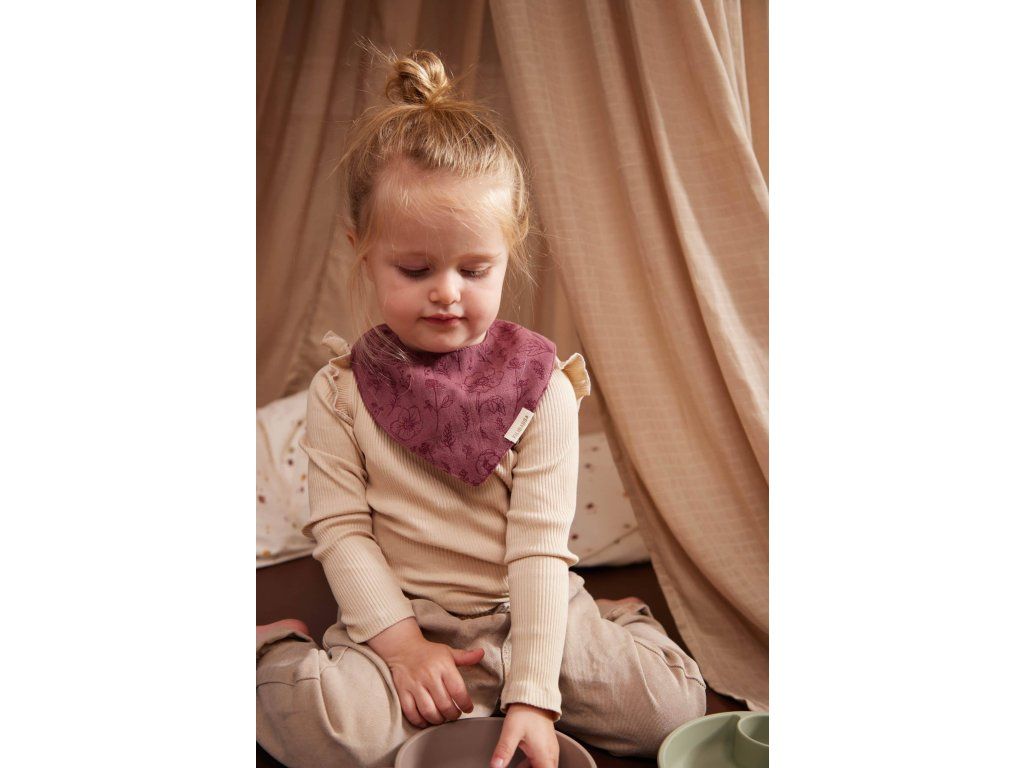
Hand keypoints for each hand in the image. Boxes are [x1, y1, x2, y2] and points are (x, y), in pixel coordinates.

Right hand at [366, 617, 484, 727]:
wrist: (403, 648)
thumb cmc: (429, 653)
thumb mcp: (448, 652)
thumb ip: (465, 657)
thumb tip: (481, 653)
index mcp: (443, 666)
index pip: (458, 690)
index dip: (465, 704)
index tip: (468, 708)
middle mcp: (429, 676)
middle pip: (444, 704)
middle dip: (453, 714)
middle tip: (455, 714)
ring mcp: (415, 685)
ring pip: (428, 711)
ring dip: (438, 719)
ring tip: (443, 718)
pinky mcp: (403, 691)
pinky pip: (411, 712)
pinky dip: (420, 721)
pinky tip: (427, 720)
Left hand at [490, 703, 558, 767]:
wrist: (533, 697)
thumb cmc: (525, 713)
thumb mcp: (511, 732)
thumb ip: (504, 751)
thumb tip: (495, 766)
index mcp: (545, 757)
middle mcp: (551, 756)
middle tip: (515, 767)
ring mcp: (549, 751)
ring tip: (515, 767)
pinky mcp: (546, 747)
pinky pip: (541, 763)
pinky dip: (531, 766)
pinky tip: (519, 766)